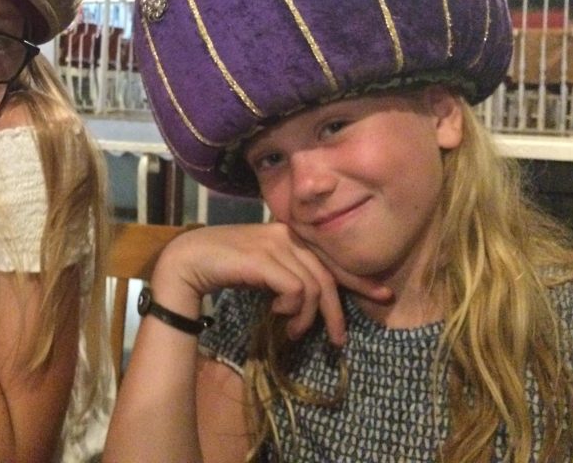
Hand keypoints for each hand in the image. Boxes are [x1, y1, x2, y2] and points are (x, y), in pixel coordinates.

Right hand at [151, 222, 391, 345]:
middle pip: (327, 275)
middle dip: (337, 311)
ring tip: (292, 332)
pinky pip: (296, 290)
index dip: (359, 278)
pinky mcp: (264, 258)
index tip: (382, 294)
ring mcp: (276, 244)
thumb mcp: (265, 271)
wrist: (189, 261)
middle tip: (338, 339)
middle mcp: (287, 234)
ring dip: (306, 317)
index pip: (332, 256)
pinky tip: (276, 313)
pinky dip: (291, 308)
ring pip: (313, 286)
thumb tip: (311, 302)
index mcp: (290, 234)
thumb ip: (289, 275)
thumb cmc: (225, 267)